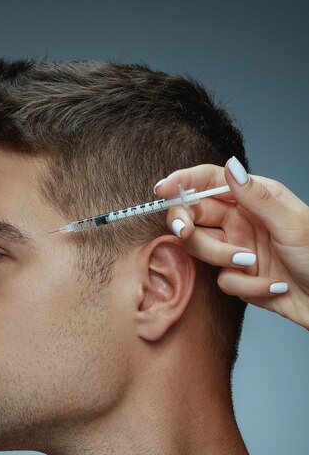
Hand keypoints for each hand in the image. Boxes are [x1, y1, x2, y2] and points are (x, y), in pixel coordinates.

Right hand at [153, 157, 308, 329]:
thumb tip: (229, 167)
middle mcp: (241, 220)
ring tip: (253, 264)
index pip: (209, 181)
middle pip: (195, 215)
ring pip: (203, 250)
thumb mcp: (291, 223)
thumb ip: (256, 197)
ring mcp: (237, 248)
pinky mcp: (238, 277)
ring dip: (224, 259)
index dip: (183, 182)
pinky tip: (273, 288)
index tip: (162, 189)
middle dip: (188, 225)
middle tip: (185, 231)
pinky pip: (223, 281)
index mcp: (254, 198)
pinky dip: (246, 287)